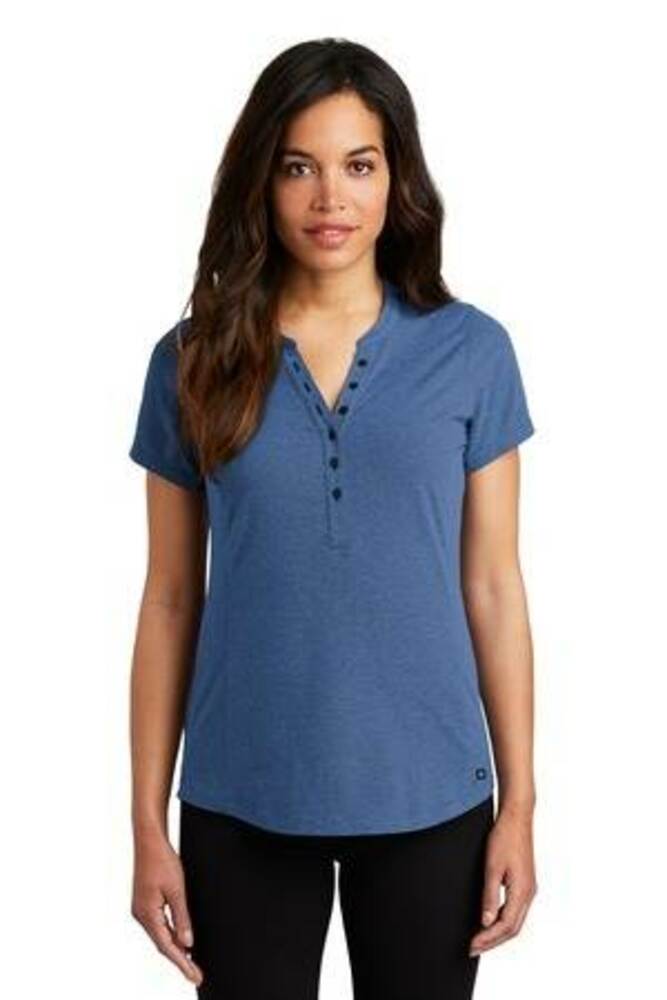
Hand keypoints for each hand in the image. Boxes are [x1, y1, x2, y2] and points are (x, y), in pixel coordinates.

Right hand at [131, 829, 203, 986]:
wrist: (149, 840)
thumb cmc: (162, 860)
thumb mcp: (177, 889)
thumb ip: (182, 917)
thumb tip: (187, 942)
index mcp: (148, 914)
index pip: (167, 946)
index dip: (182, 963)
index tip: (194, 976)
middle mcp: (141, 915)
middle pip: (162, 945)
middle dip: (180, 960)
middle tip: (196, 975)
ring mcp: (141, 909)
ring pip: (160, 936)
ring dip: (175, 948)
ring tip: (191, 962)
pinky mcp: (145, 903)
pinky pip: (158, 926)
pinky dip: (169, 935)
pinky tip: (180, 939)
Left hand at [469, 805, 537, 956]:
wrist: (517, 817)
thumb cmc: (504, 838)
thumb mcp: (492, 866)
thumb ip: (490, 895)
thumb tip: (486, 921)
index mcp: (522, 891)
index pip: (506, 926)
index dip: (488, 938)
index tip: (472, 945)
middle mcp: (529, 894)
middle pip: (513, 928)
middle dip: (492, 941)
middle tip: (472, 948)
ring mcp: (528, 889)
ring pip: (515, 921)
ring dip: (498, 933)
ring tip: (479, 939)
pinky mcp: (525, 883)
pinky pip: (516, 910)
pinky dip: (503, 921)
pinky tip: (490, 920)